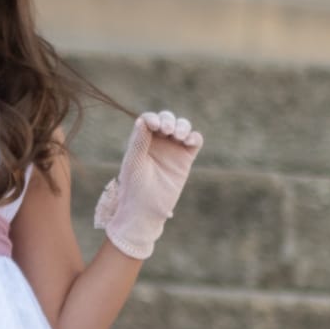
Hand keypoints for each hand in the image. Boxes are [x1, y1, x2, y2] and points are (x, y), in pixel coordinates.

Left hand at [93, 110, 203, 259]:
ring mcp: (172, 149)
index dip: (153, 118)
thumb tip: (142, 119)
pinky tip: (189, 142)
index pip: (149, 119)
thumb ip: (139, 141)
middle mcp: (157, 142)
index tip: (154, 126)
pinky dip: (194, 136)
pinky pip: (194, 141)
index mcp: (141, 140)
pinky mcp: (185, 159)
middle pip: (167, 120)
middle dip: (169, 120)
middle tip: (167, 130)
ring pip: (182, 127)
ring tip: (179, 136)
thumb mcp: (134, 162)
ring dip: (182, 126)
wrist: (145, 210)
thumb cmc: (134, 187)